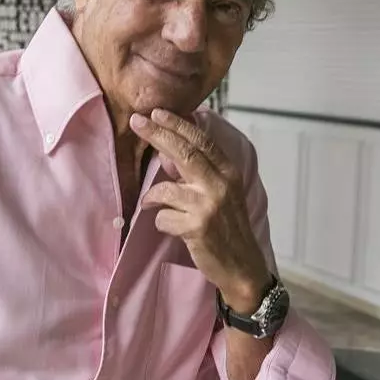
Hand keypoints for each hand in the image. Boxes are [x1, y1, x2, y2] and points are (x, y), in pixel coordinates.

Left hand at [130, 108, 270, 312]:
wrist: (243, 266)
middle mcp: (221, 185)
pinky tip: (172, 228)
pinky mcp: (196, 227)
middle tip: (137, 122)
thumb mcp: (223, 194)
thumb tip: (167, 152)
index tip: (157, 113)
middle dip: (157, 135)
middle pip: (183, 153)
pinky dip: (162, 222)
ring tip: (152, 204)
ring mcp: (209, 206)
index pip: (201, 141)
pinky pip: (163, 217)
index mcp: (229, 173)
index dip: (178, 125)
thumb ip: (201, 172)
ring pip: (165, 189)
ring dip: (153, 197)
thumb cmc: (228, 228)